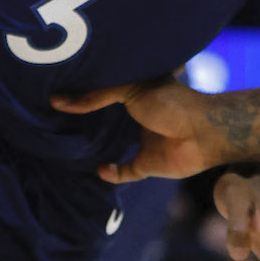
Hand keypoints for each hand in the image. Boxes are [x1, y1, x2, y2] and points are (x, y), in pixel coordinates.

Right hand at [54, 78, 226, 181]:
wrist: (203, 133)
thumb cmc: (171, 103)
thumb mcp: (130, 90)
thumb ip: (95, 96)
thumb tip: (57, 101)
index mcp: (138, 92)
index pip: (109, 88)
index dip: (90, 88)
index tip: (63, 88)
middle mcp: (140, 115)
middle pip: (110, 118)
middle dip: (90, 120)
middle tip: (59, 118)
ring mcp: (145, 140)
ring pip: (117, 144)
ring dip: (99, 146)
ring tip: (70, 144)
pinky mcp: (149, 163)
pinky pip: (126, 170)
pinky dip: (112, 172)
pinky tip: (98, 169)